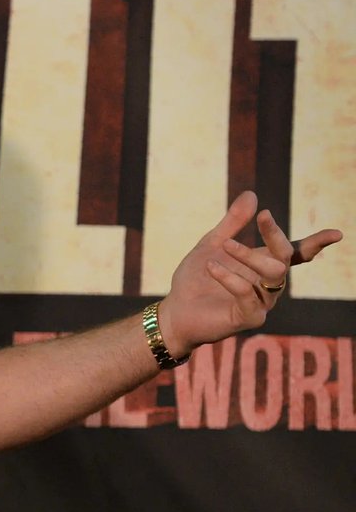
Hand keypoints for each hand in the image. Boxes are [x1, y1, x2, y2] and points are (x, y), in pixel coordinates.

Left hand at [161, 191, 342, 355]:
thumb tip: (252, 194)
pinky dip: (230, 278)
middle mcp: (268, 283)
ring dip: (249, 255)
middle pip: (285, 257)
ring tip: (225, 244)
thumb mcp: (212, 244)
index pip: (295, 252)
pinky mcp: (249, 317)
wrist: (175, 310)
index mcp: (263, 264)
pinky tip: (212, 267)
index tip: (336, 234)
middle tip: (263, 216)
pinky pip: (248, 294)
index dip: (316, 243)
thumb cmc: (196, 278)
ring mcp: (262, 301)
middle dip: (276, 235)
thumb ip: (232, 223)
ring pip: (273, 274)